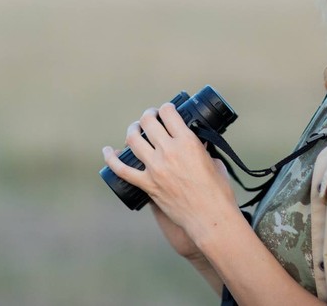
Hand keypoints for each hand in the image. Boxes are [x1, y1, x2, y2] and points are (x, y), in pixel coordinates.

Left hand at [102, 103, 237, 243]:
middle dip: (148, 115)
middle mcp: (169, 151)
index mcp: (188, 142)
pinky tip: (108, 151)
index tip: (166, 110)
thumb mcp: (214, 162)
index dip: (166, 108)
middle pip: (149, 122)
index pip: (169, 113)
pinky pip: (123, 170)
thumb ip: (204, 150)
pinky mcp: (148, 185)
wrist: (210, 218)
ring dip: (132, 130)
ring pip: (133, 140)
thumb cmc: (218, 192)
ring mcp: (156, 168)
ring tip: (135, 129)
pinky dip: (112, 159)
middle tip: (150, 117)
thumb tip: (200, 145)